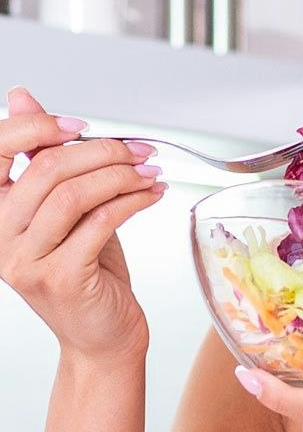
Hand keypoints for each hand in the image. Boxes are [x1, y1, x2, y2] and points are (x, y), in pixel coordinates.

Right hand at [0, 87, 165, 364]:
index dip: (37, 126)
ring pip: (74, 194)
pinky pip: (100, 222)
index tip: (81, 125)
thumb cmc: (85, 266)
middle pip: (47, 169)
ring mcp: (26, 261)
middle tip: (139, 151)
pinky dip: (133, 201)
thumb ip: (45, 156)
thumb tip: (21, 97)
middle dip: (102, 150)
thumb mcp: (65, 204)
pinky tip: (151, 195)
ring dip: (122, 175)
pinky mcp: (61, 278)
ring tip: (150, 173)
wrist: (100, 333)